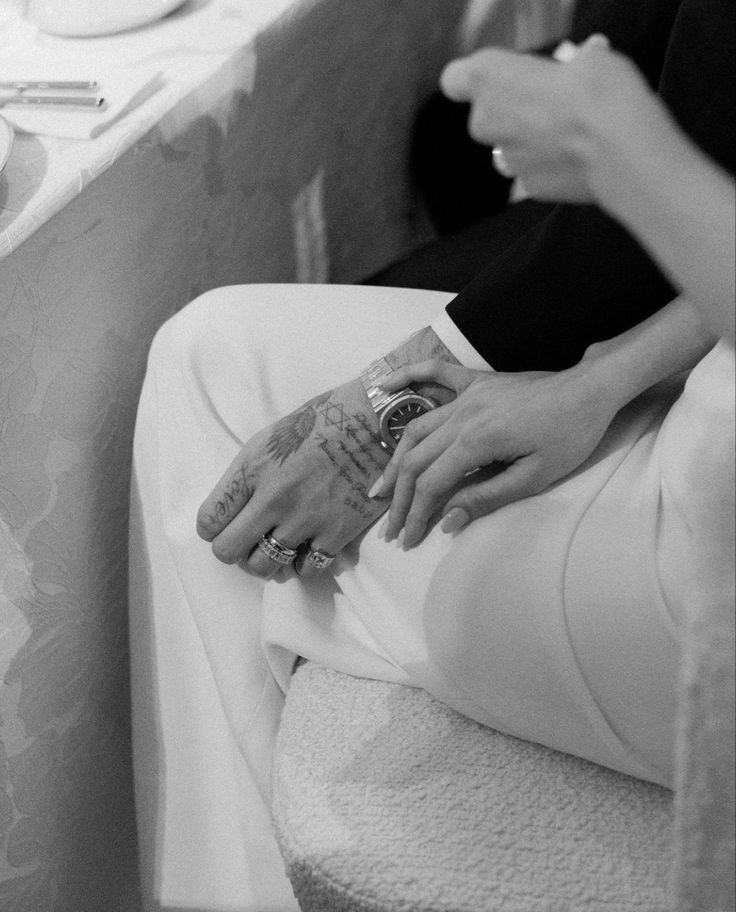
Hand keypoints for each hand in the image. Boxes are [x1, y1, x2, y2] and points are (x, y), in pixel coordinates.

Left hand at [196, 377, 390, 577]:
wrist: (373, 421)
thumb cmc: (320, 423)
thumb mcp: (269, 438)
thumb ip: (247, 477)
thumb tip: (233, 511)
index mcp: (252, 468)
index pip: (208, 521)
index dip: (213, 528)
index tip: (225, 525)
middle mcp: (273, 497)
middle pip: (228, 552)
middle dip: (234, 550)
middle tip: (249, 540)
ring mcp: (305, 518)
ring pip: (265, 567)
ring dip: (268, 561)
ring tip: (278, 545)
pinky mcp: (337, 532)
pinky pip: (307, 568)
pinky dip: (304, 563)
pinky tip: (307, 547)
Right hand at [372, 360, 617, 547]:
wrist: (590, 390)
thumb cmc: (570, 436)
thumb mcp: (535, 477)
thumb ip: (487, 498)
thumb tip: (447, 522)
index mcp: (477, 441)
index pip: (432, 483)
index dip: (416, 514)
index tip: (408, 539)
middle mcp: (462, 416)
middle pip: (416, 460)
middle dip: (399, 498)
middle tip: (390, 527)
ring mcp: (466, 395)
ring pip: (416, 429)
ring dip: (395, 460)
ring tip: (381, 489)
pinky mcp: (476, 383)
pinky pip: (434, 374)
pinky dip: (407, 377)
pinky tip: (384, 386)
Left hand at [440, 37, 651, 202]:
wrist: (622, 153)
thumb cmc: (602, 93)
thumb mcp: (591, 58)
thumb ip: (570, 64)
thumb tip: (580, 64)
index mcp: (490, 78)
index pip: (455, 79)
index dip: (473, 79)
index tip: (499, 78)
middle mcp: (487, 121)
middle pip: (485, 116)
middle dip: (510, 111)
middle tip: (550, 101)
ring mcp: (506, 159)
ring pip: (508, 147)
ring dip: (528, 140)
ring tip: (566, 133)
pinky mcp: (528, 187)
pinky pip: (532, 173)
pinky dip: (549, 167)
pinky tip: (578, 158)